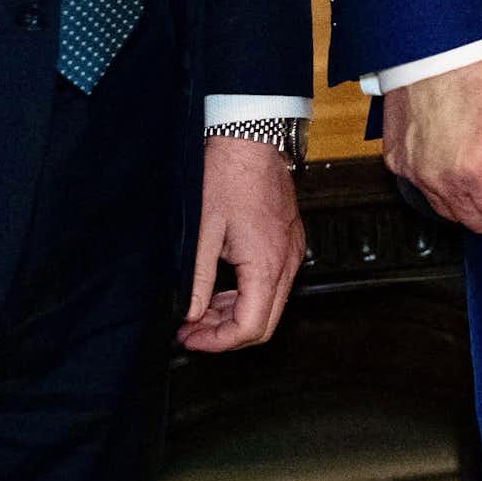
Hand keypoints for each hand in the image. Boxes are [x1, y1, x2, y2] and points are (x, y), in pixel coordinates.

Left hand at [177, 136, 306, 353]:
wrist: (250, 138)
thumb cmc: (228, 175)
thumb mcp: (202, 232)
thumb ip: (198, 281)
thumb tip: (190, 315)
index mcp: (267, 262)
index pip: (250, 327)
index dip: (216, 342)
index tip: (189, 338)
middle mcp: (287, 260)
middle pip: (264, 324)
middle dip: (225, 334)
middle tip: (191, 330)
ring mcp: (292, 250)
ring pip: (270, 305)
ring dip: (235, 316)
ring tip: (199, 311)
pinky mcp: (289, 241)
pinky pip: (273, 283)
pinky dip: (247, 295)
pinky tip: (221, 289)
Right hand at [382, 52, 481, 232]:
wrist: (433, 43)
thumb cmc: (477, 70)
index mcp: (477, 172)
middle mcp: (441, 180)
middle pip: (476, 221)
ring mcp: (415, 172)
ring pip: (447, 208)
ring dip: (468, 191)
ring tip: (479, 149)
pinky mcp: (397, 160)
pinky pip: (422, 187)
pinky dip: (440, 177)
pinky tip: (452, 145)